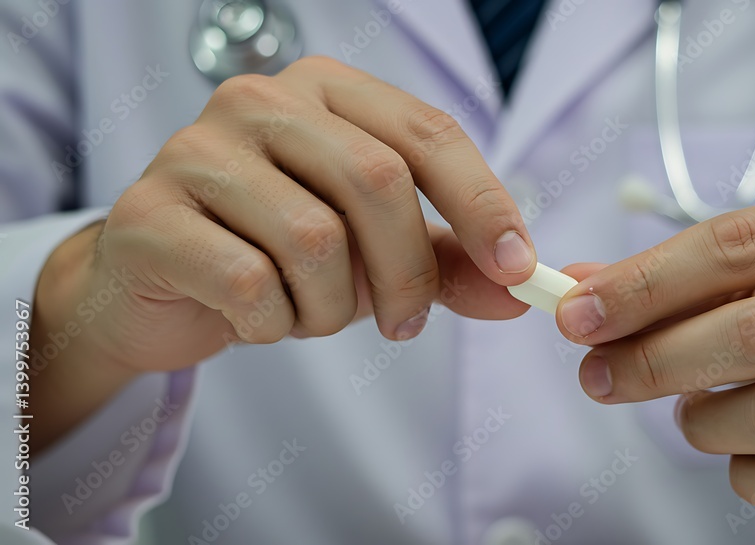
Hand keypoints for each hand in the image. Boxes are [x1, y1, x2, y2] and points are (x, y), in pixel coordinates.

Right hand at [30, 56, 533, 448]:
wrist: (164, 287)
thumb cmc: (277, 254)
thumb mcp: (375, 253)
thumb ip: (447, 263)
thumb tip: (520, 293)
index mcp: (326, 90)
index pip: (427, 132)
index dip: (482, 202)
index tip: (518, 268)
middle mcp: (260, 100)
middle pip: (377, 181)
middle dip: (407, 273)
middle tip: (406, 325)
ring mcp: (196, 149)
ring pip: (314, 240)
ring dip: (330, 306)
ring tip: (307, 312)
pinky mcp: (149, 214)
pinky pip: (250, 283)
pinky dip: (272, 324)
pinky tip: (257, 320)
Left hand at [556, 182, 754, 523]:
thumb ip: (667, 279)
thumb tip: (576, 291)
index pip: (733, 246)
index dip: (642, 285)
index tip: (575, 316)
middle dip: (655, 360)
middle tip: (598, 377)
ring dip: (706, 423)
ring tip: (694, 415)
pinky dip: (752, 477)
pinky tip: (746, 455)